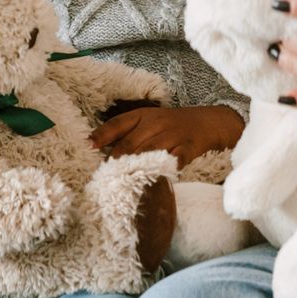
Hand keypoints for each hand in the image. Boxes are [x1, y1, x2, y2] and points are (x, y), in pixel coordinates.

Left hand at [91, 105, 245, 168]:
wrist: (208, 122)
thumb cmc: (171, 125)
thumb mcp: (149, 122)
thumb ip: (127, 133)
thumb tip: (96, 147)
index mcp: (143, 115)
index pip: (119, 123)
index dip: (103, 134)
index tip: (88, 146)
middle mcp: (157, 123)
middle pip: (132, 142)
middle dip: (117, 159)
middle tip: (103, 175)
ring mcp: (174, 135)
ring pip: (150, 152)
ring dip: (136, 167)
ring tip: (122, 182)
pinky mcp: (189, 147)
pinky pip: (174, 161)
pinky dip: (164, 170)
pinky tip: (154, 181)